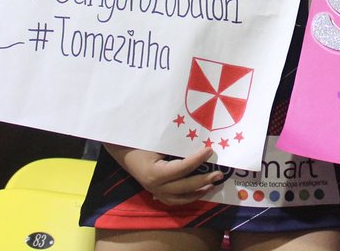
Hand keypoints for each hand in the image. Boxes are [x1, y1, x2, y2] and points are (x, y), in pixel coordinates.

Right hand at [105, 143, 222, 205]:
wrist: (120, 150)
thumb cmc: (138, 141)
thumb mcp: (156, 140)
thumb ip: (176, 144)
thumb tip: (199, 139)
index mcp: (154, 173)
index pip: (181, 168)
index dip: (197, 159)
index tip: (210, 150)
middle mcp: (155, 187)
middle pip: (184, 187)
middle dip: (204, 180)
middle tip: (220, 173)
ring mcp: (154, 192)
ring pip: (180, 199)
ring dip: (198, 192)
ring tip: (213, 184)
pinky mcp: (155, 192)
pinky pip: (174, 200)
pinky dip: (188, 197)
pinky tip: (200, 191)